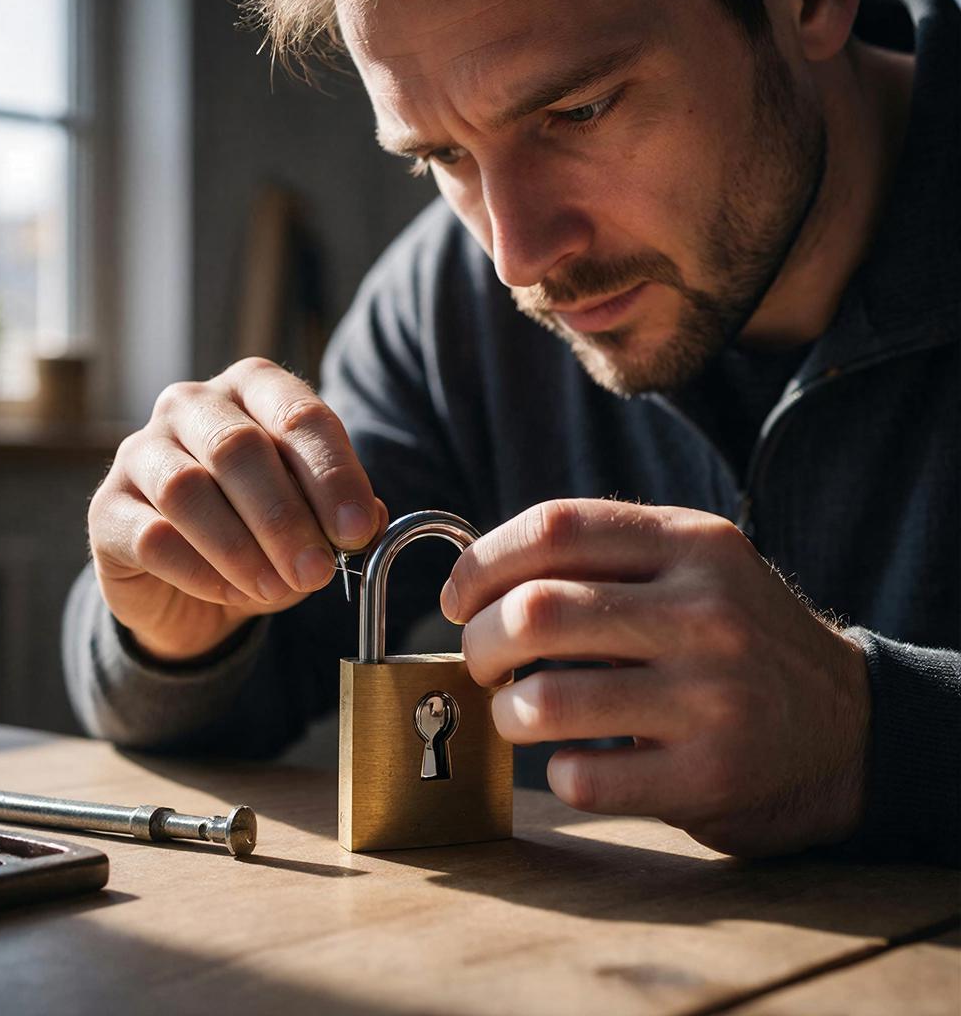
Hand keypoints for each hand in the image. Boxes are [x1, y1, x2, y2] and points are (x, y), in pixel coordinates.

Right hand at [89, 357, 385, 660]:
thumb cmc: (264, 537)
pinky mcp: (108, 507)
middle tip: (317, 571)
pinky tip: (231, 593)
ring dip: (241, 547)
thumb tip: (371, 521)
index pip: (298, 415)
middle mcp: (192, 405)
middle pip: (239, 449)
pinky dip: (201, 571)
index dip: (332, 475)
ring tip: (277, 588)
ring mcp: (141, 451)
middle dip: (285, 517)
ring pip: (187, 490)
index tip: (357, 530)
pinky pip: (153, 537)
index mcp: (254, 389)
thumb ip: (346, 519)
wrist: (192, 589)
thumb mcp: (315, 525)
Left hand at [442, 499, 869, 857]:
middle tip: (480, 660)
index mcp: (693, 543)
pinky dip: (555, 770)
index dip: (481, 563)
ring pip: (544, 700)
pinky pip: (581, 776)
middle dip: (477, 642)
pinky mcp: (711, 776)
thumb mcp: (692, 567)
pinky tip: (574, 759)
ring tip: (518, 712)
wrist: (844, 726)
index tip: (458, 598)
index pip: (554, 527)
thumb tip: (474, 580)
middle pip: (534, 612)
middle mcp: (705, 611)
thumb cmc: (736, 637)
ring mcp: (713, 696)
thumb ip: (602, 558)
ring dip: (506, 712)